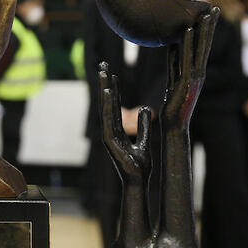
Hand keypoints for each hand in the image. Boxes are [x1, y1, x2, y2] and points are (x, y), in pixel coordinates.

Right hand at [99, 64, 151, 182]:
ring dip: (104, 89)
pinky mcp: (110, 140)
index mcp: (116, 130)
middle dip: (105, 83)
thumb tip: (144, 109)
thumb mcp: (145, 141)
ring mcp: (108, 135)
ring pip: (105, 108)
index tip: (112, 73)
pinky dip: (107, 105)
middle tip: (103, 65)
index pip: (114, 105)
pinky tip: (108, 92)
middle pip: (107, 103)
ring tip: (104, 72)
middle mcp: (110, 130)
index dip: (113, 89)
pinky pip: (108, 119)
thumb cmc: (140, 166)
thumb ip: (143, 125)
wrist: (138, 182)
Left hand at [161, 11, 217, 131]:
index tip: (208, 14)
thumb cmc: (173, 105)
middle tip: (215, 8)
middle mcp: (200, 72)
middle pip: (206, 45)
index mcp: (196, 72)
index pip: (202, 46)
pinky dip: (187, 43)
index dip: (205, 30)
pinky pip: (187, 58)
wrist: (174, 127)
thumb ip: (174, 62)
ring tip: (206, 13)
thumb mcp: (173, 78)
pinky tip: (187, 29)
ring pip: (201, 49)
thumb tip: (172, 44)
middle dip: (210, 26)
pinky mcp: (189, 82)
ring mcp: (196, 77)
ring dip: (204, 30)